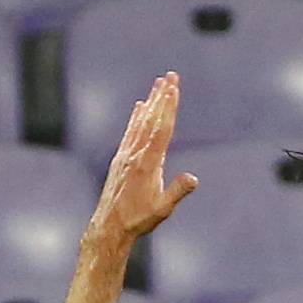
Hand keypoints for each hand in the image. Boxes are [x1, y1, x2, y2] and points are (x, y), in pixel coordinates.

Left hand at [86, 72, 196, 245]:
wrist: (109, 226)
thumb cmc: (138, 220)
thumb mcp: (162, 210)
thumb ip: (177, 192)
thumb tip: (194, 178)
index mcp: (148, 163)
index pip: (162, 129)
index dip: (169, 108)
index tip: (174, 88)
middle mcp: (135, 154)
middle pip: (152, 119)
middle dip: (163, 97)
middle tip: (170, 75)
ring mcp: (126, 155)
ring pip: (141, 122)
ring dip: (151, 102)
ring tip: (158, 83)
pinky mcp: (121, 159)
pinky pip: (131, 132)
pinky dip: (136, 116)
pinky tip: (139, 106)